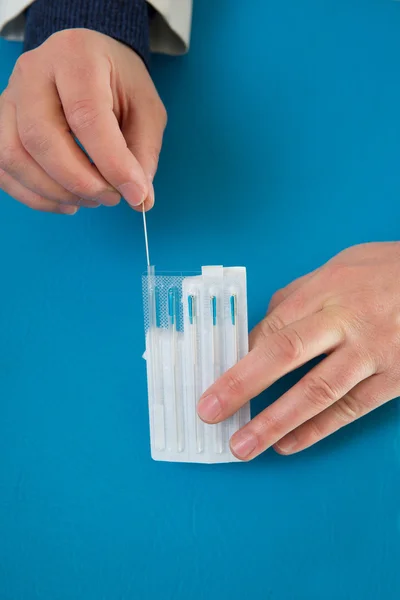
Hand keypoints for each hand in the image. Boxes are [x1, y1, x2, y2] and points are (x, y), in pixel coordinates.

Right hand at [0, 29, 166, 213]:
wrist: (90, 62)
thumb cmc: (119, 84)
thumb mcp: (147, 110)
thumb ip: (143, 154)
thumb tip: (140, 201)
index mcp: (76, 57)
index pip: (86, 116)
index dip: (111, 163)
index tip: (135, 193)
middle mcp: (33, 71)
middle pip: (40, 138)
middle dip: (79, 181)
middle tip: (112, 198)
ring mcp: (9, 97)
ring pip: (14, 156)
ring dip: (54, 192)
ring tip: (92, 199)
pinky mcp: (0, 123)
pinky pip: (3, 169)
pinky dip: (35, 196)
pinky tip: (68, 201)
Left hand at [198, 242, 399, 459]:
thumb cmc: (386, 272)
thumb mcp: (339, 267)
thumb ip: (299, 295)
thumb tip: (262, 325)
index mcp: (326, 291)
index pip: (272, 325)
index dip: (240, 355)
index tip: (213, 378)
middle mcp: (345, 322)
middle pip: (284, 353)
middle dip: (241, 384)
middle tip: (209, 411)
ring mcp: (371, 353)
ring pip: (317, 391)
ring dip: (275, 421)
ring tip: (243, 445)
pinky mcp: (394, 379)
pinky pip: (351, 409)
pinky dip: (317, 430)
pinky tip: (288, 444)